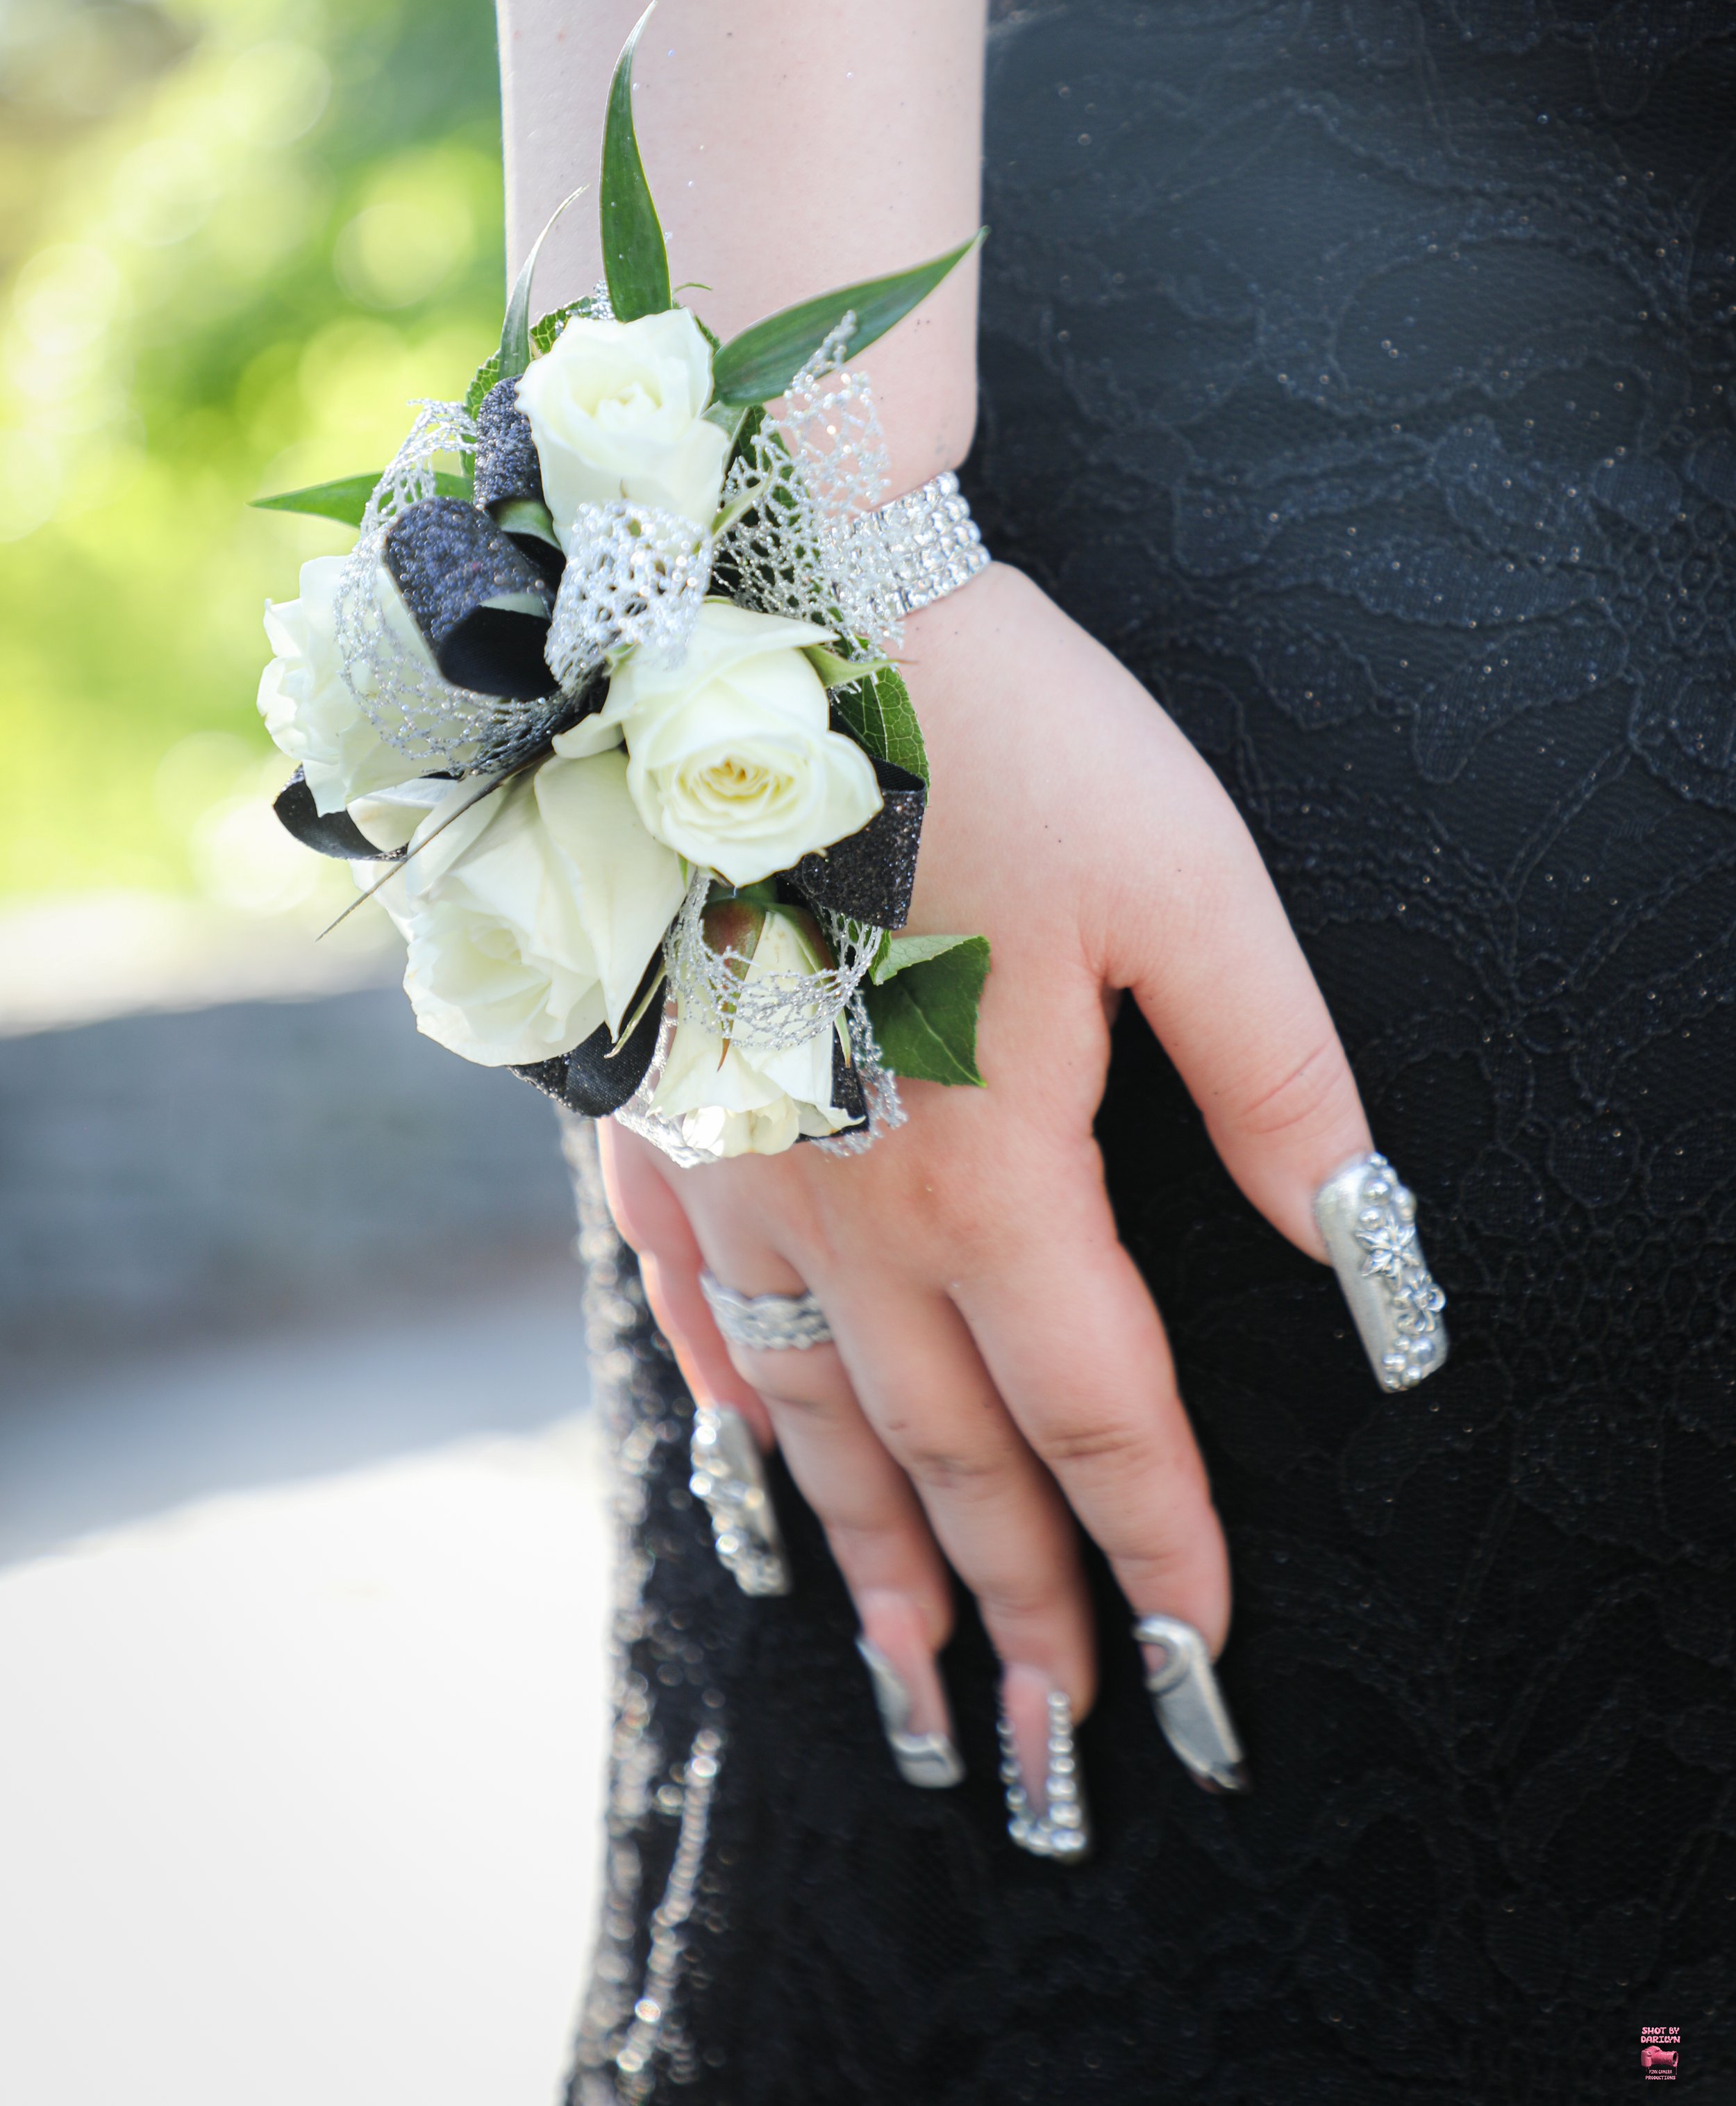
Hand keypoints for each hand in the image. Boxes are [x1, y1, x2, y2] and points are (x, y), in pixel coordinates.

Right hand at [600, 560, 1370, 1813]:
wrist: (768, 605)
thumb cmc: (1000, 733)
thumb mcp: (1188, 887)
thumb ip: (1281, 1086)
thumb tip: (1369, 1265)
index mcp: (991, 1171)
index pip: (1097, 1414)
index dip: (1158, 1544)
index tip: (1198, 1662)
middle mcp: (847, 1210)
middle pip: (953, 1456)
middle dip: (1022, 1609)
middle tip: (1062, 1747)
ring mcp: (735, 1169)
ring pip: (813, 1418)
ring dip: (874, 1560)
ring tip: (916, 1685)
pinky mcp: (659, 1108)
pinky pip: (685, 1306)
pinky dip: (728, 1413)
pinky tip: (749, 1474)